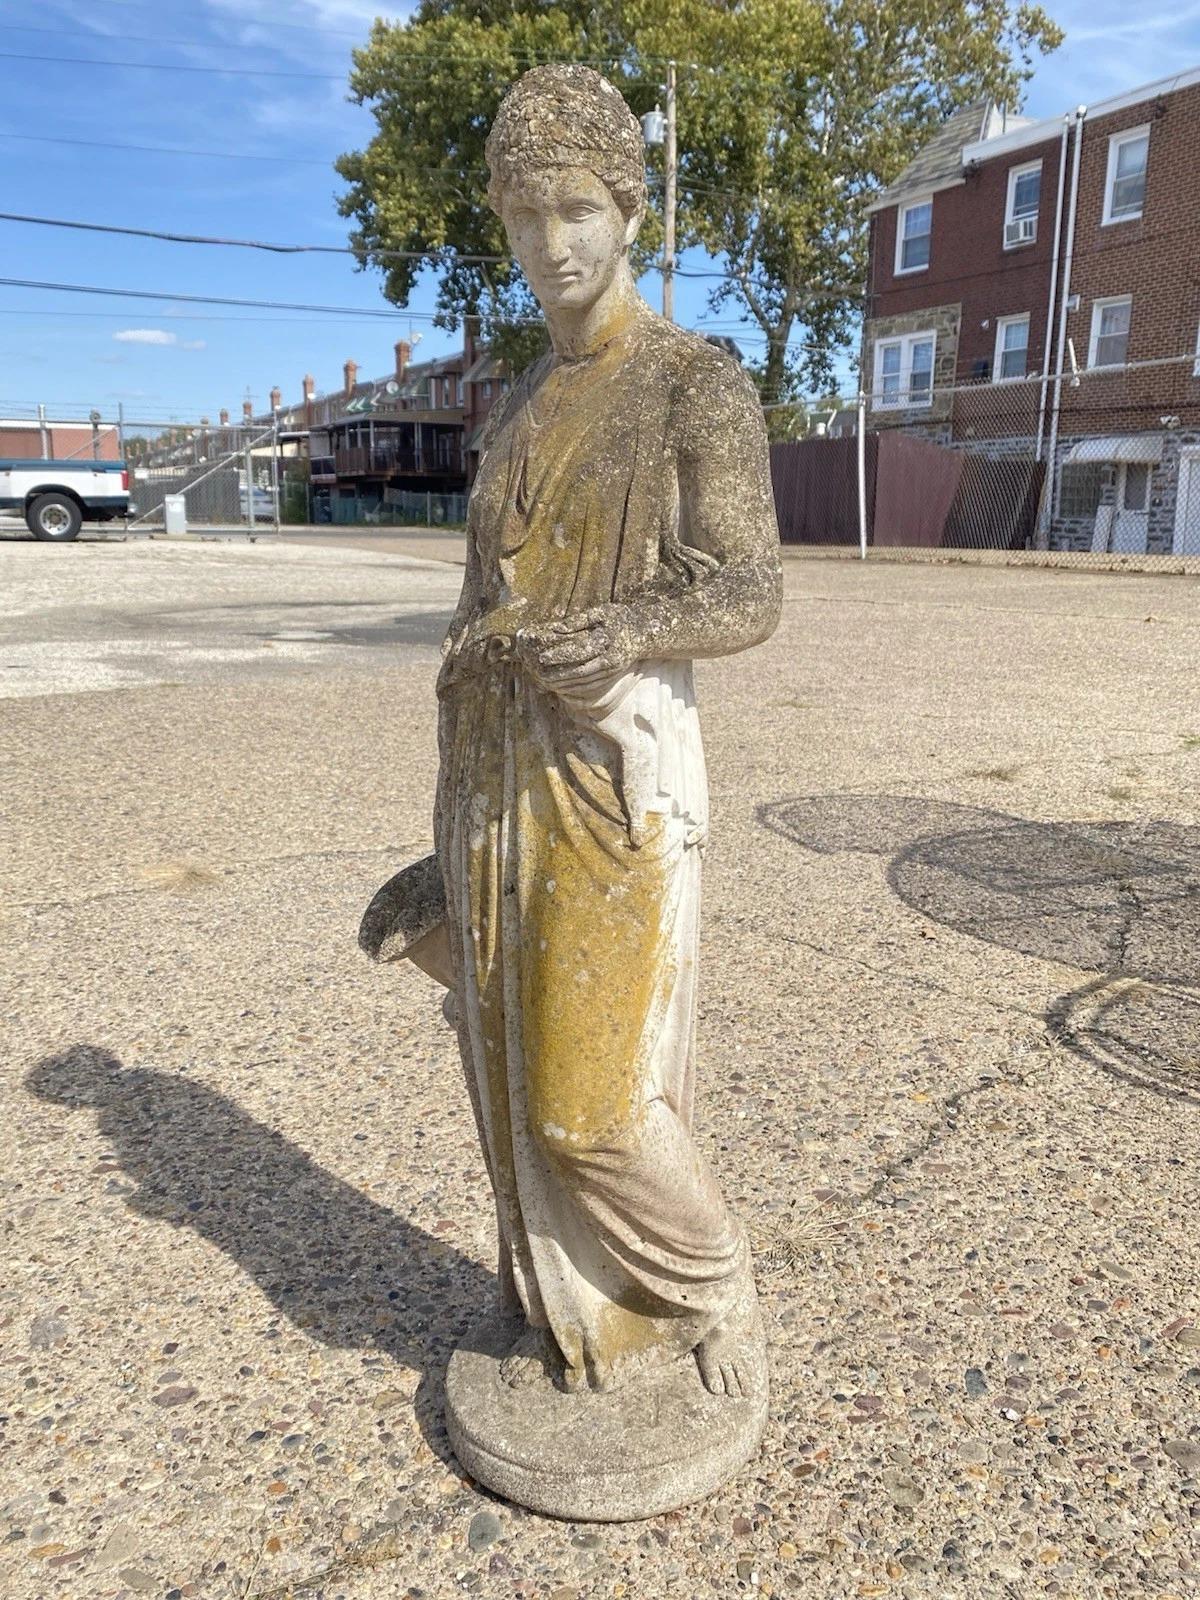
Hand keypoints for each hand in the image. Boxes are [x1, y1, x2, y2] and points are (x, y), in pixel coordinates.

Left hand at [520, 603, 647, 688]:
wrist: (645, 633)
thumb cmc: (620, 618)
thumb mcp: (601, 612)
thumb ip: (578, 621)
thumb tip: (556, 629)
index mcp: (605, 641)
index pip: (577, 651)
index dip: (559, 656)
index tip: (542, 657)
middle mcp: (609, 659)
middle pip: (579, 671)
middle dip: (558, 675)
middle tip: (539, 675)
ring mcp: (611, 669)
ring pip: (584, 682)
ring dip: (565, 684)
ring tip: (546, 682)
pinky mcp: (612, 675)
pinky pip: (591, 685)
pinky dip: (575, 687)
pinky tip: (562, 686)